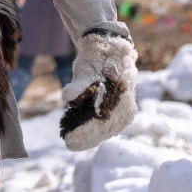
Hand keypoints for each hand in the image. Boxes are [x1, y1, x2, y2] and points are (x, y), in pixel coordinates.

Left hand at [59, 30, 137, 150]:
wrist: (108, 48)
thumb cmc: (96, 57)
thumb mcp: (86, 68)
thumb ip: (79, 85)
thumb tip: (66, 98)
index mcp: (121, 99)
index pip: (101, 124)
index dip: (84, 134)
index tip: (69, 140)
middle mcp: (125, 108)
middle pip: (104, 130)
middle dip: (85, 137)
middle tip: (68, 144)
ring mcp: (123, 111)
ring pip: (105, 129)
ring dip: (89, 135)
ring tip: (72, 140)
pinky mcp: (118, 110)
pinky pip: (106, 124)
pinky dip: (93, 128)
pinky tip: (80, 131)